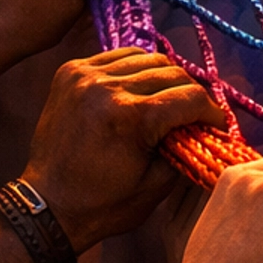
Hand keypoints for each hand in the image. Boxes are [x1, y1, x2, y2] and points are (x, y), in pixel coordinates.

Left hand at [21, 48, 227, 251]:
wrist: (46, 206)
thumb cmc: (103, 204)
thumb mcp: (156, 185)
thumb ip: (185, 147)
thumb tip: (206, 126)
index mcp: (130, 117)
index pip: (190, 97)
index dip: (211, 112)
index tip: (216, 125)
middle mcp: (107, 87)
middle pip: (172, 72)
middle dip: (190, 95)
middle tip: (192, 116)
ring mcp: (85, 75)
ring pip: (146, 57)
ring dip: (163, 78)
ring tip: (164, 100)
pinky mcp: (70, 71)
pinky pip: (117, 56)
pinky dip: (133, 70)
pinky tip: (136, 89)